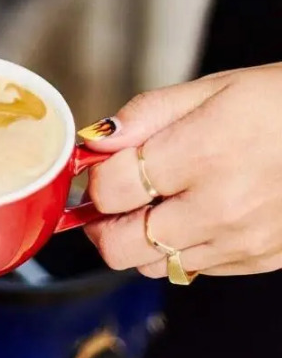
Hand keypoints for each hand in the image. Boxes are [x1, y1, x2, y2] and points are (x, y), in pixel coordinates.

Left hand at [80, 64, 281, 277]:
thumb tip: (95, 139)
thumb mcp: (209, 88)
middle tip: (109, 198)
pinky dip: (178, 247)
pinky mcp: (258, 261)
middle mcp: (219, 208)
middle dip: (102, 222)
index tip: (98, 167)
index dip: (94, 178)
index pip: (111, 190)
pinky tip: (192, 212)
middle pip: (121, 246)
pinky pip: (192, 270)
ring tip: (153, 202)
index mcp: (200, 155)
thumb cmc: (276, 103)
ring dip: (139, 237)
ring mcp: (240, 241)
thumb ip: (144, 115)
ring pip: (152, 265)